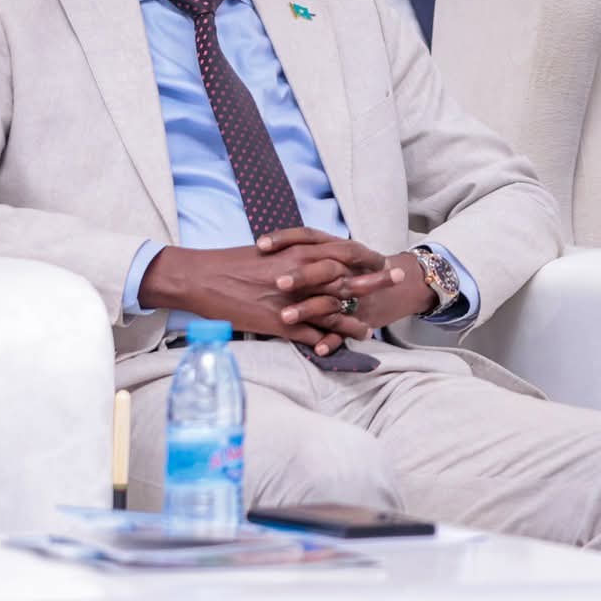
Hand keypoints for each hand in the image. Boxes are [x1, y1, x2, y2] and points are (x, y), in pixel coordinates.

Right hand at [141, 232, 392, 346]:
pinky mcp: (279, 324)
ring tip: (369, 330)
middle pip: (347, 281)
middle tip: (399, 279)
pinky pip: (309, 336)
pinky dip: (325, 343)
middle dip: (375, 282)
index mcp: (299, 254)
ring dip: (353, 322)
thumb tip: (315, 257)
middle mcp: (302, 276)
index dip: (366, 257)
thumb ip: (297, 256)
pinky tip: (336, 349)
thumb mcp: (271, 252)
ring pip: (333, 314)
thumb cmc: (232, 262)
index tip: (382, 259)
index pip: (344, 254)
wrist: (202, 278)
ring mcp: (292, 302)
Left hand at [259, 230, 430, 356]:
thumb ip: (306, 249)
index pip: (310, 236)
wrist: (402, 282)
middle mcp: (349, 268)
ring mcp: (357, 295)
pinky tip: (317, 349)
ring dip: (309, 310)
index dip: (286, 239)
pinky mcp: (362, 318)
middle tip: (277, 283)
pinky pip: (346, 331)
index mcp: (339, 248)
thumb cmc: (358, 266)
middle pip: (325, 268)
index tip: (260, 245)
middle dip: (302, 275)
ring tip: (285, 317)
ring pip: (332, 302)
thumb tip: (261, 248)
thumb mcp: (336, 250)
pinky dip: (333, 340)